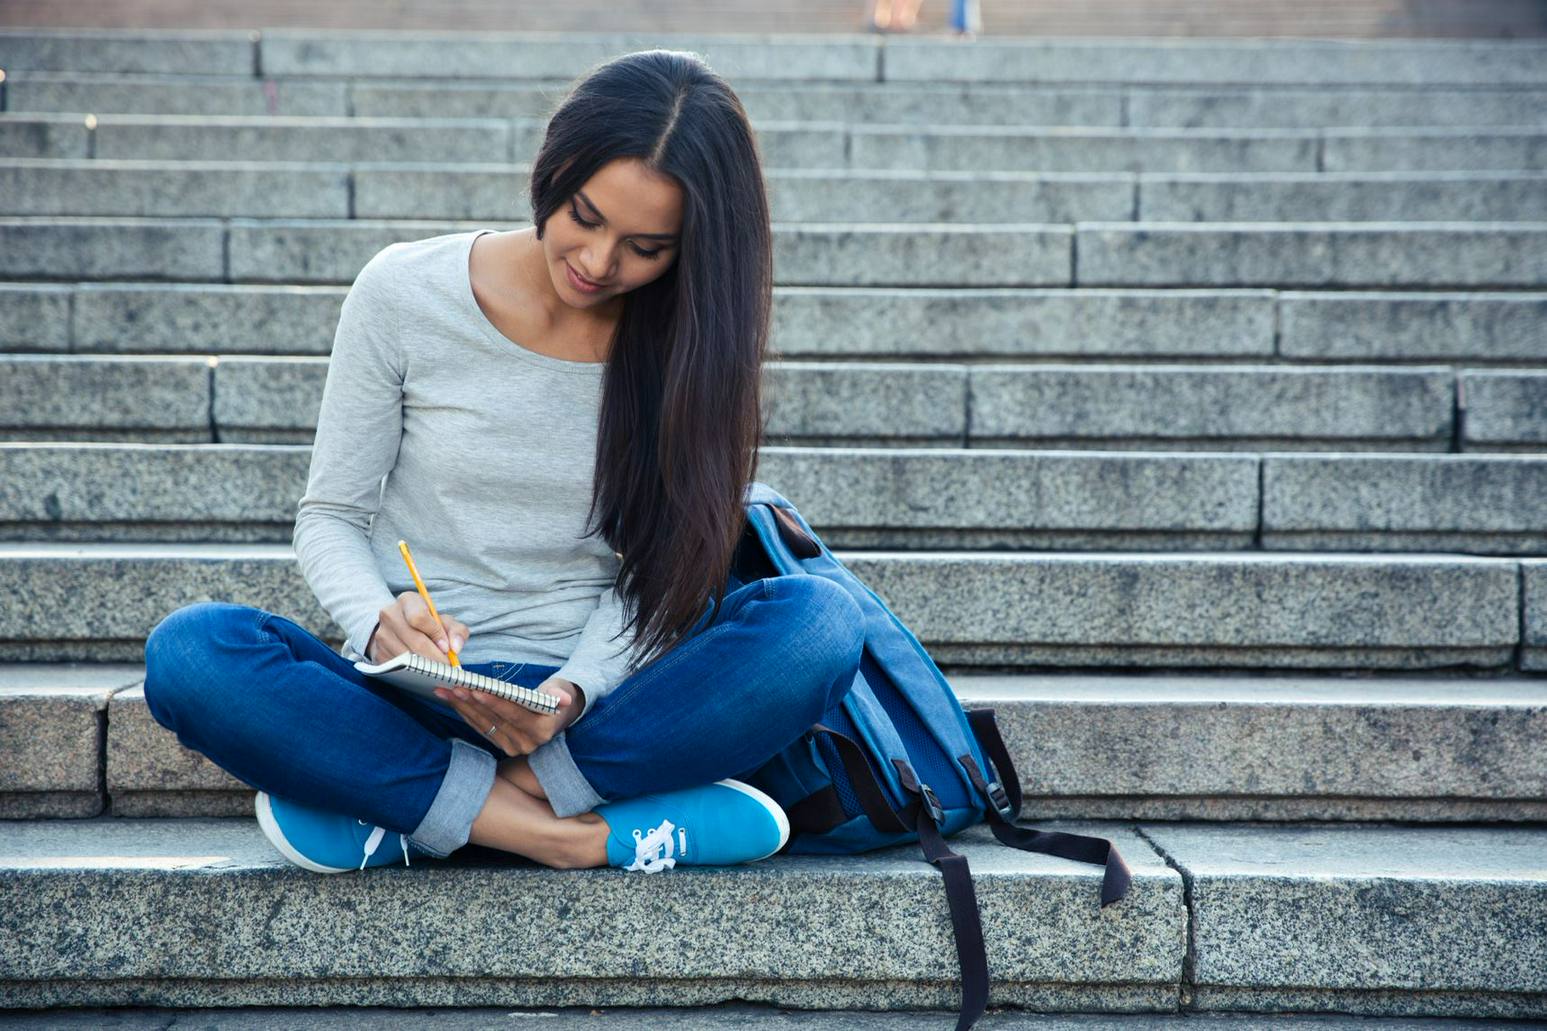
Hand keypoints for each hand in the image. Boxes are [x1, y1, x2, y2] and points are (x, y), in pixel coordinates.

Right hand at [368, 591, 469, 664]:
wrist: (398, 630)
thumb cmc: (427, 624)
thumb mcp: (444, 622)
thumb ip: (456, 631)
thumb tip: (455, 648)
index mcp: (408, 601)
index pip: (420, 617)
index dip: (436, 635)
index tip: (447, 648)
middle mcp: (390, 614)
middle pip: (415, 641)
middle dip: (435, 658)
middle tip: (447, 667)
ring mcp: (381, 634)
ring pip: (407, 657)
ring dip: (426, 667)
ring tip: (438, 670)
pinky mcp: (378, 652)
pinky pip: (398, 667)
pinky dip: (413, 672)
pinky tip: (423, 672)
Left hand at [434, 675, 584, 757]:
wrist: (557, 714)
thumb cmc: (557, 696)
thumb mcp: (562, 691)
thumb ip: (560, 694)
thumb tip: (565, 699)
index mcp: (542, 731)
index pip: (514, 715)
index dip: (495, 703)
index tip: (476, 690)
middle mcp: (527, 743)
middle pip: (494, 720)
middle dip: (472, 702)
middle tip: (453, 687)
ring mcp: (513, 747)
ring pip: (483, 724)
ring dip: (463, 707)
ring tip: (446, 691)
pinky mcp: (501, 745)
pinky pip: (480, 728)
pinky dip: (465, 713)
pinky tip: (452, 700)